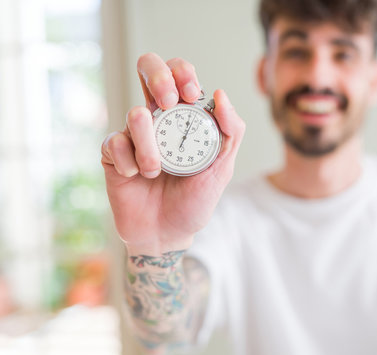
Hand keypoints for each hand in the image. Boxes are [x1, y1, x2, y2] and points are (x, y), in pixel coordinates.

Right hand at [101, 53, 245, 254]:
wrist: (167, 234)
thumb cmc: (195, 200)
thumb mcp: (222, 168)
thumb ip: (231, 132)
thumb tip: (221, 95)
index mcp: (185, 117)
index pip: (179, 74)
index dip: (183, 73)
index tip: (192, 95)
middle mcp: (158, 118)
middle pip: (148, 67)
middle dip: (158, 76)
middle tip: (168, 104)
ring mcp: (134, 134)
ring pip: (135, 113)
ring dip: (150, 146)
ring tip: (156, 172)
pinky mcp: (112, 153)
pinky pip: (114, 142)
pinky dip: (128, 163)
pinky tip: (135, 178)